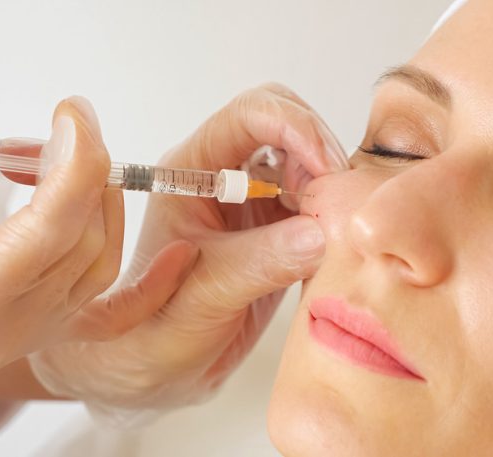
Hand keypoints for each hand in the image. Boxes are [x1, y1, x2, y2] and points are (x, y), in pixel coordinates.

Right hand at [0, 97, 197, 369]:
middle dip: (87, 170)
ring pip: (98, 264)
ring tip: (84, 160)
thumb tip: (29, 155)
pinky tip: (178, 256)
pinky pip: (113, 314)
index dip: (73, 164)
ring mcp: (32, 334)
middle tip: (75, 126)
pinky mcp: (45, 333)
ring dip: (101, 202)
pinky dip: (152, 285)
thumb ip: (0, 182)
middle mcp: (8, 325)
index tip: (74, 116)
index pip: (49, 230)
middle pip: (80, 241)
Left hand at [28, 84, 348, 423]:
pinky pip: (318, 201)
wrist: (159, 363)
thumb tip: (319, 235)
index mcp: (191, 171)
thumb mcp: (203, 297)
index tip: (326, 168)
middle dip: (319, 152)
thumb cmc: (157, 329)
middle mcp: (225, 176)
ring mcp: (254, 200)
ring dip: (330, 186)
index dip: (295, 128)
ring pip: (308, 161)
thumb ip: (257, 264)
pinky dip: (334, 214)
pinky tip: (333, 246)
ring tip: (333, 231)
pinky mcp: (279, 226)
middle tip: (334, 202)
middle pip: (286, 124)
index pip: (250, 115)